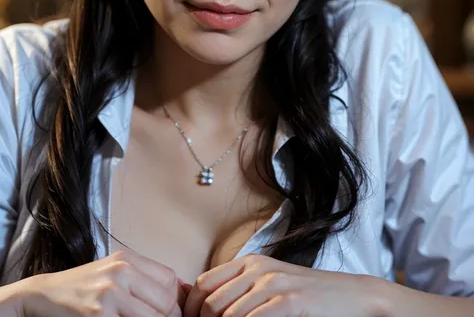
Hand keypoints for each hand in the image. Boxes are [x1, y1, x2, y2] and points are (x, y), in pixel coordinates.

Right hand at [18, 249, 185, 316]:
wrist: (42, 296)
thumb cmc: (82, 287)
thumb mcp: (113, 272)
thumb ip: (143, 279)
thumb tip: (181, 292)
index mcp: (127, 259)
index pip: (170, 280)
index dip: (174, 301)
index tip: (168, 312)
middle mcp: (122, 271)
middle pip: (166, 302)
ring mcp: (110, 294)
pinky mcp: (99, 315)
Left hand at [183, 254, 390, 316]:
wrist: (351, 295)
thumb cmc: (309, 294)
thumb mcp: (271, 284)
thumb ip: (242, 290)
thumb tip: (210, 307)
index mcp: (249, 262)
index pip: (203, 283)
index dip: (190, 309)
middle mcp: (257, 269)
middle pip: (210, 302)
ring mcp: (274, 284)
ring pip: (228, 315)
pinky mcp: (289, 302)